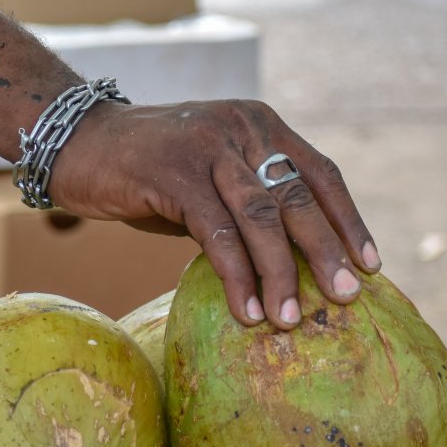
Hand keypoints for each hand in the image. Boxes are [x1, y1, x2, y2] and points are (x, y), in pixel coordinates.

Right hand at [50, 99, 380, 330]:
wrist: (76, 143)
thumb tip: (285, 262)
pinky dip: (237, 275)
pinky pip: (217, 232)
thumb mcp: (206, 177)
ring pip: (262, 218)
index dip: (348, 221)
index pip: (320, 173)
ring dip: (282, 274)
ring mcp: (208, 148)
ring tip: (292, 320)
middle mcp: (241, 129)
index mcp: (258, 126)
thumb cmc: (142, 170)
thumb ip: (243, 204)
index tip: (370, 266)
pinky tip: (247, 309)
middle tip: (346, 299)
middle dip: (326, 253)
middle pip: (297, 197)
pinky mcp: (174, 175)